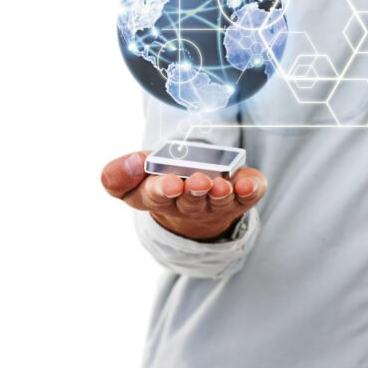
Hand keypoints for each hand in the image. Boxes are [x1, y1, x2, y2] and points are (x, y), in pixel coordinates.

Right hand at [101, 150, 266, 241]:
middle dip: (194, 192)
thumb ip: (118, 174)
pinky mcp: (239, 199)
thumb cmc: (160, 182)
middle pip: (189, 202)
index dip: (159, 190)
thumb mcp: (132, 179)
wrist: (192, 203)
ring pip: (218, 203)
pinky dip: (250, 190)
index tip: (168, 182)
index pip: (151, 198)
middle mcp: (185, 206)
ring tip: (221, 185)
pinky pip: (248, 197)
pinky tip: (247, 184)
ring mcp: (214, 205)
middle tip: (198, 182)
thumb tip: (135, 162)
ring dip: (220, 194)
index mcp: (154, 199)